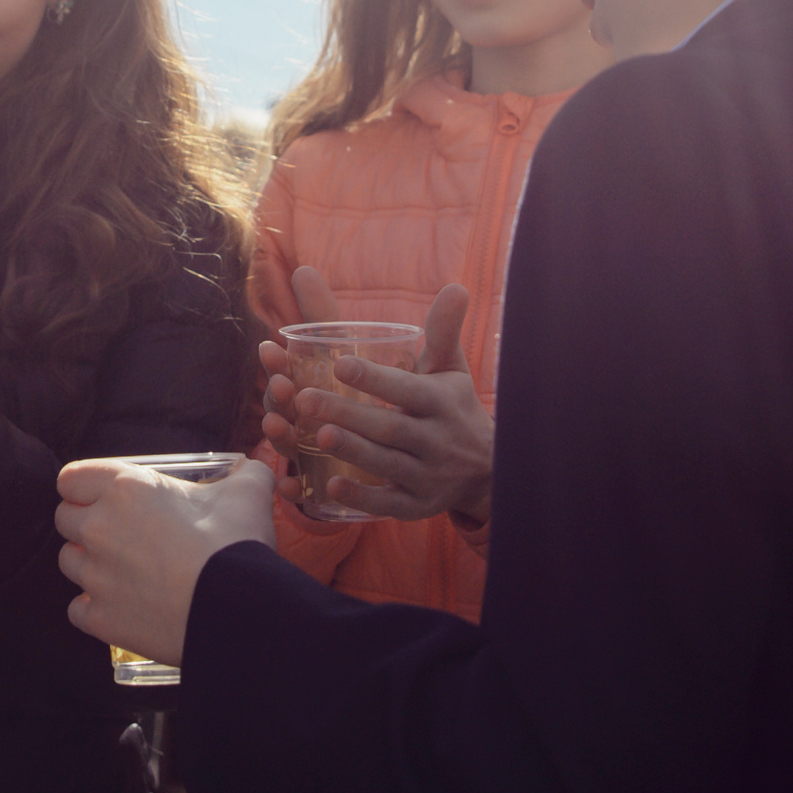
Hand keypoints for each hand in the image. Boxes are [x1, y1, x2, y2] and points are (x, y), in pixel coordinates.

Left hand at [55, 458, 275, 667]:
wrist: (237, 610)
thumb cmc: (235, 544)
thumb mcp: (248, 493)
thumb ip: (245, 474)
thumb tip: (251, 470)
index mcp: (124, 489)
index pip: (70, 478)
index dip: (83, 487)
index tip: (102, 497)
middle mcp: (99, 528)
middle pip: (65, 520)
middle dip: (85, 524)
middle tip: (119, 534)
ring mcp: (95, 576)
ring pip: (69, 562)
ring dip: (90, 564)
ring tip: (125, 571)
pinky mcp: (100, 618)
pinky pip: (78, 609)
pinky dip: (95, 608)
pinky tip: (123, 606)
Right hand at [258, 266, 342, 500]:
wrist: (393, 450)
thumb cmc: (365, 393)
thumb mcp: (362, 355)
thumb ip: (335, 319)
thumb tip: (303, 268)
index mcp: (311, 384)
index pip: (288, 369)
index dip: (278, 360)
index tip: (272, 347)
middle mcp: (304, 416)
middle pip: (285, 405)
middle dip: (277, 394)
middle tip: (282, 386)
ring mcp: (308, 449)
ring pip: (288, 443)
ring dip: (278, 436)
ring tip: (277, 427)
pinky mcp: (317, 481)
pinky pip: (300, 488)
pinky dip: (292, 488)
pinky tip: (290, 487)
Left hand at [260, 282, 492, 524]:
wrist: (490, 469)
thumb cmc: (454, 407)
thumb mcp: (451, 369)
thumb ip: (443, 331)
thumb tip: (455, 286)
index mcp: (441, 402)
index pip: (406, 389)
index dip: (375, 378)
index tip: (339, 363)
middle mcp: (437, 440)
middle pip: (390, 428)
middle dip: (347, 413)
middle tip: (303, 398)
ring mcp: (430, 477)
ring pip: (387, 465)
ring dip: (352, 451)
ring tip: (315, 435)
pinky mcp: (419, 507)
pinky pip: (389, 505)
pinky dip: (362, 497)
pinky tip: (329, 485)